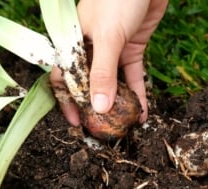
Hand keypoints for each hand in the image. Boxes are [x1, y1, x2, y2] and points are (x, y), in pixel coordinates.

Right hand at [50, 0, 167, 125]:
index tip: (77, 124)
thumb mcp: (108, 38)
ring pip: (113, 84)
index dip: (68, 102)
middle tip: (104, 130)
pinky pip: (133, 76)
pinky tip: (142, 112)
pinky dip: (138, 93)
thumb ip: (102, 73)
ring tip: (125, 126)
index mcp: (74, 45)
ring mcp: (112, 51)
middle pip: (90, 85)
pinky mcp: (132, 49)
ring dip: (119, 104)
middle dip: (96, 108)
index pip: (64, 78)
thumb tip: (98, 107)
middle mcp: (91, 50)